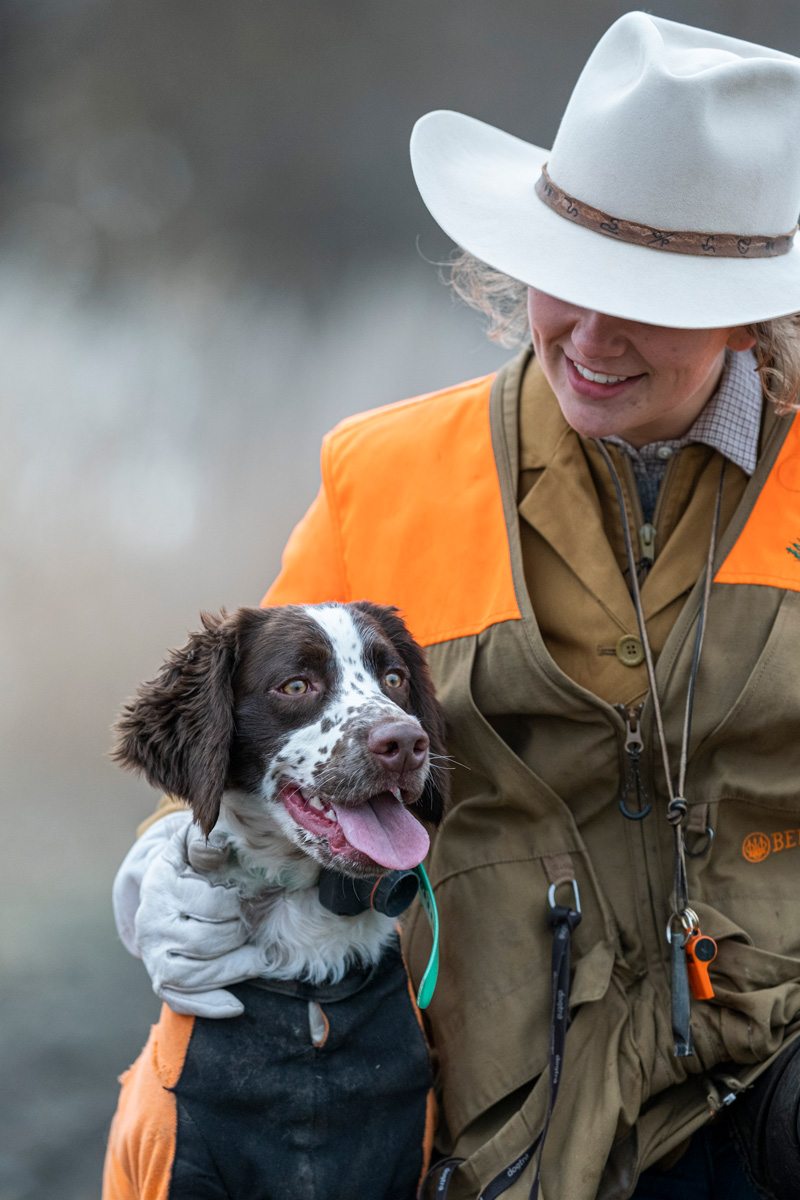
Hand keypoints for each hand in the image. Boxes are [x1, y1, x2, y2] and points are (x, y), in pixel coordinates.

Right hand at [113, 813, 263, 1017]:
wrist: (157, 885)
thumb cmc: (188, 863)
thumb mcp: (192, 843)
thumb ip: (204, 841)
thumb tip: (216, 846)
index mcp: (162, 886)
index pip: (210, 905)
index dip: (236, 904)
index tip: (250, 897)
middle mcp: (152, 923)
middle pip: (206, 942)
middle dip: (240, 935)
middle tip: (257, 925)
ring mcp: (154, 954)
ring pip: (196, 974)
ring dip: (234, 969)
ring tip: (260, 958)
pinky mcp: (160, 978)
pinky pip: (182, 1000)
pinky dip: (210, 1005)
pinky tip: (236, 1006)